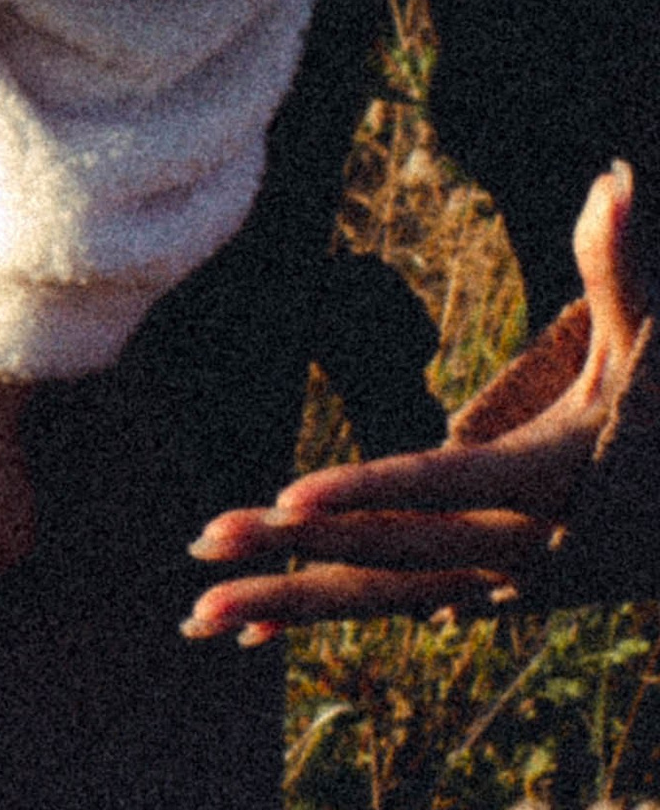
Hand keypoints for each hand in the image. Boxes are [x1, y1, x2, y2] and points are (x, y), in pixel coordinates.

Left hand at [182, 161, 648, 640]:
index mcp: (547, 485)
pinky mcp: (486, 596)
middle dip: (294, 554)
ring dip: (289, 605)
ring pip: (381, 602)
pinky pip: (393, 612)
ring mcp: (501, 586)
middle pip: (389, 555)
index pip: (442, 486)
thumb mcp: (647, 350)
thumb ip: (619, 266)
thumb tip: (615, 176)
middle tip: (202, 542)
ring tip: (196, 612)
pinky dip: (323, 620)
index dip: (366, 490)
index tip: (289, 497)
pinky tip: (252, 633)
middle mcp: (518, 550)